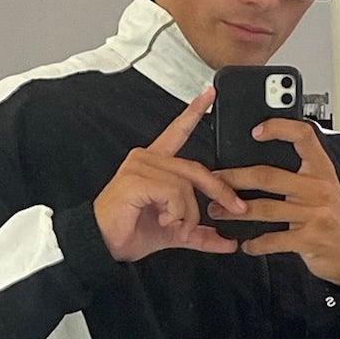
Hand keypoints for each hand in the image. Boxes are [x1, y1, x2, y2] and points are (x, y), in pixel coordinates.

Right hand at [93, 86, 245, 262]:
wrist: (103, 245)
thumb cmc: (130, 232)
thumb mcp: (175, 232)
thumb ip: (201, 233)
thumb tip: (229, 242)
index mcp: (155, 165)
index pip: (177, 132)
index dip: (193, 112)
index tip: (209, 94)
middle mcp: (146, 159)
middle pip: (196, 168)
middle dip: (220, 190)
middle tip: (235, 208)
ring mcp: (140, 166)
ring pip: (186, 184)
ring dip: (189, 212)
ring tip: (177, 225)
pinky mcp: (136, 179)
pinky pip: (173, 191)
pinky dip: (176, 211)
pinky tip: (164, 220)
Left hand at [210, 119, 339, 286]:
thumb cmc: (334, 219)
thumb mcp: (325, 188)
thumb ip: (301, 174)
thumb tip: (260, 163)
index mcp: (321, 170)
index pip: (303, 136)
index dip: (279, 128)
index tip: (256, 131)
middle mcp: (319, 188)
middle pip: (268, 175)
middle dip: (234, 178)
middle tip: (213, 180)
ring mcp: (314, 214)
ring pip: (265, 208)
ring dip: (235, 211)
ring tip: (217, 211)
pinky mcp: (309, 239)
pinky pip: (273, 239)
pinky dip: (255, 243)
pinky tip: (246, 243)